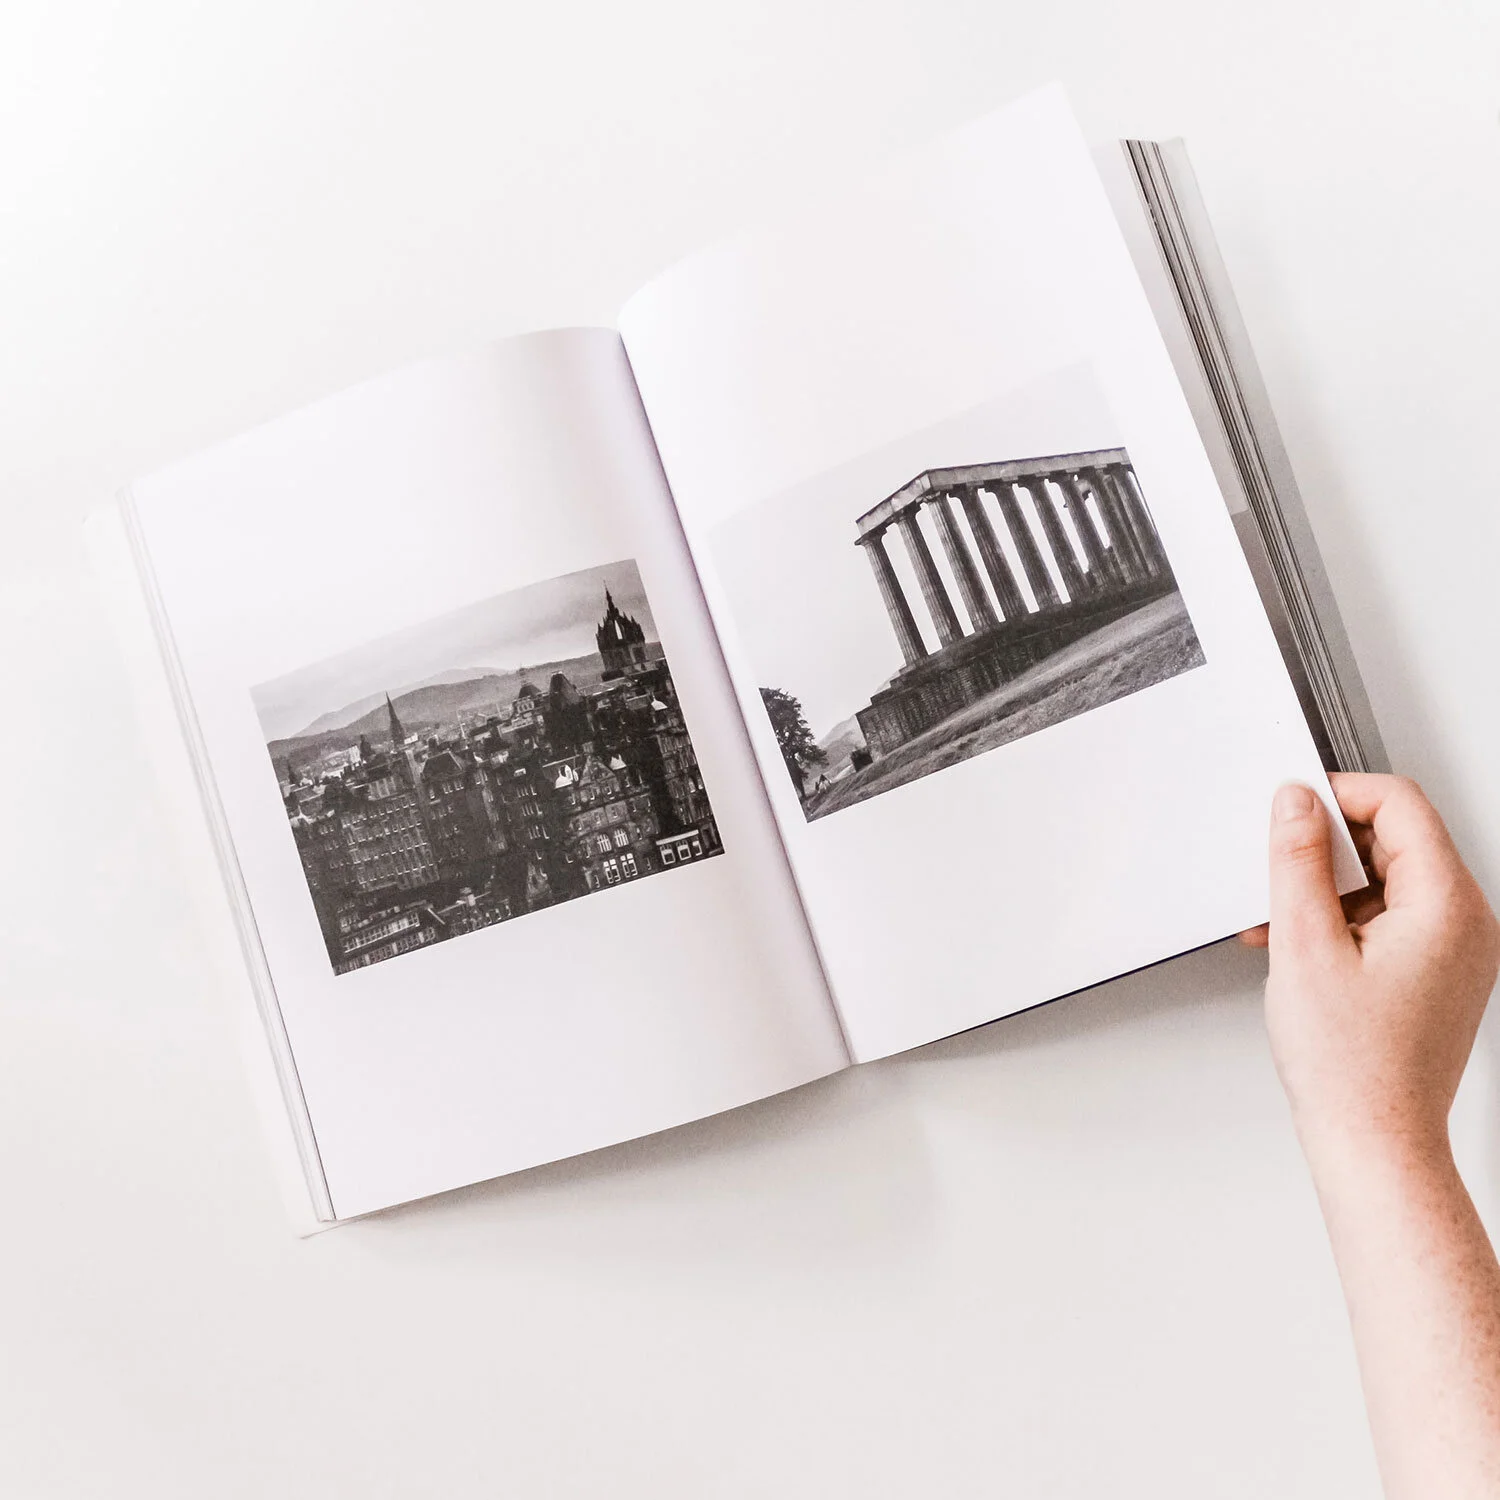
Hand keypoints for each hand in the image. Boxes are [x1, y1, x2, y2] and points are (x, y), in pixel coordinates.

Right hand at [1241, 773, 1498, 1159]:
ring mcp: (1456, 951)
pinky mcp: (1437, 973)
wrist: (1374, 1142)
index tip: (1289, 810)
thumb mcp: (1303, 943)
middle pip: (1394, 840)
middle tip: (1277, 881)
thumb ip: (1299, 860)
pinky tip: (1302, 951)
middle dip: (1326, 851)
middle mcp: (1466, 923)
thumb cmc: (1350, 1066)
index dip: (1337, 795)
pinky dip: (1342, 921)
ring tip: (1281, 930)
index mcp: (1447, 905)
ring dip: (1327, 890)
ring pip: (1386, 880)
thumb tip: (1297, 802)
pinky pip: (1390, 918)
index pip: (1399, 804)